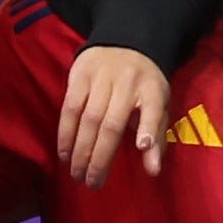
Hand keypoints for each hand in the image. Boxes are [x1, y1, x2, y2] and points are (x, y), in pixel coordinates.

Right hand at [55, 44, 169, 187]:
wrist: (125, 40)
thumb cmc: (144, 83)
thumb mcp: (159, 103)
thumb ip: (156, 135)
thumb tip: (153, 171)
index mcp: (153, 90)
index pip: (153, 109)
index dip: (147, 128)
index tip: (141, 146)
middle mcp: (127, 83)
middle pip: (111, 124)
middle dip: (101, 156)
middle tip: (92, 182)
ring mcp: (102, 78)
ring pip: (88, 118)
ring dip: (80, 149)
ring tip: (77, 173)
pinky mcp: (79, 75)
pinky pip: (70, 107)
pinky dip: (66, 132)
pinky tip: (64, 152)